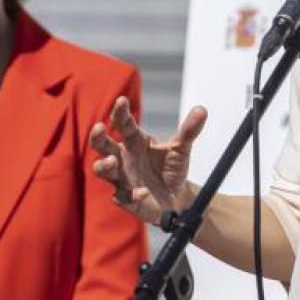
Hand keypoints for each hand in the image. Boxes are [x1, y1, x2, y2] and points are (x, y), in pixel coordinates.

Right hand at [89, 98, 207, 225]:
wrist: (178, 197)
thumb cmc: (173, 168)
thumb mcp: (182, 148)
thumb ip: (189, 130)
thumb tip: (202, 109)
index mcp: (134, 141)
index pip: (123, 123)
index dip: (120, 112)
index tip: (121, 101)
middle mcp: (123, 157)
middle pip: (102, 144)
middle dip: (97, 137)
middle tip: (99, 127)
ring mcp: (121, 177)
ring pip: (102, 170)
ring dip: (104, 165)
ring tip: (113, 162)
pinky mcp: (126, 198)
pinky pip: (122, 196)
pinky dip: (131, 194)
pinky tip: (143, 191)